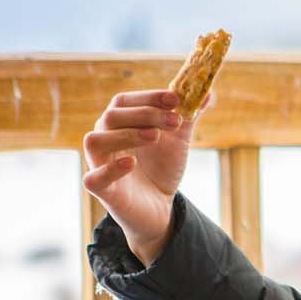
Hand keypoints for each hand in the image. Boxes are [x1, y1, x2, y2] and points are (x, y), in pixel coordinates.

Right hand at [81, 89, 206, 264]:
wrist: (160, 206)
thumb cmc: (161, 168)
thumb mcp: (177, 140)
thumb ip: (188, 117)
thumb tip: (207, 93)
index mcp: (119, 123)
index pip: (125, 101)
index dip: (149, 97)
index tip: (175, 99)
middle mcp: (104, 139)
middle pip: (112, 116)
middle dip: (145, 114)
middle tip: (174, 121)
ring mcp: (99, 164)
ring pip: (96, 140)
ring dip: (127, 134)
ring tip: (155, 136)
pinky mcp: (101, 190)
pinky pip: (93, 178)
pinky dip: (111, 168)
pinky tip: (131, 162)